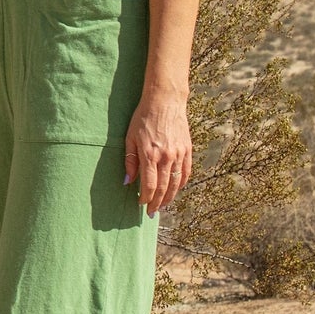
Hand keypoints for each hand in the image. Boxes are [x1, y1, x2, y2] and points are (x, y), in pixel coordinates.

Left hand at [124, 87, 192, 211]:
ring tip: (162, 205)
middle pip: (164, 187)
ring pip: (176, 183)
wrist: (165, 101)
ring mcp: (179, 154)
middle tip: (151, 212)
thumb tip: (128, 181)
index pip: (149, 185)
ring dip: (170, 197)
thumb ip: (130, 161)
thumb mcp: (130, 137)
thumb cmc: (143, 118)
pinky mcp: (187, 150)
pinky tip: (176, 190)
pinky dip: (181, 184)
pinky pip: (186, 172)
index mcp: (150, 154)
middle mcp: (166, 157)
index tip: (141, 204)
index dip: (145, 198)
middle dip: (157, 202)